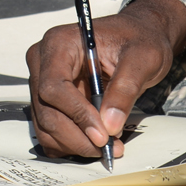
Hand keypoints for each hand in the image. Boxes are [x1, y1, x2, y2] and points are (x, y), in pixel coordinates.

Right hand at [26, 0, 185, 158]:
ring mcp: (43, 83)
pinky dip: (71, 144)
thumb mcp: (142, 57)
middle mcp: (44, 62)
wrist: (137, 39)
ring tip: (109, 146)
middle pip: (46, 110)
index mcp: (59, 43)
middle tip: (108, 147)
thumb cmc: (138, 39)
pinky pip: (50, 132)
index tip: (102, 134)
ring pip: (46, 126)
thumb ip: (125, 89)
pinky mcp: (50, 101)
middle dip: (77, 135)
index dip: (76, 114)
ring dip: (75, 144)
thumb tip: (110, 125)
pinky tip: (95, 143)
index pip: (54, 86)